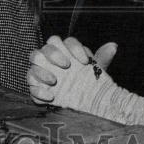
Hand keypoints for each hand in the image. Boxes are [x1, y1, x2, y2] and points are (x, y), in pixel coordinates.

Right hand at [26, 36, 143, 125]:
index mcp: (65, 50)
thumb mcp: (95, 72)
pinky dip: (38, 90)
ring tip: (54, 81)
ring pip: (34, 60)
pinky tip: (50, 96)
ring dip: (42, 70)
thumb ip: (101, 58)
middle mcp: (50, 57)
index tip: (86, 61)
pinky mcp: (35, 86)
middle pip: (46, 47)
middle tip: (66, 65)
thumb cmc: (85, 81)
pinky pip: (30, 84)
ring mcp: (41, 70)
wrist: (79, 102)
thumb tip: (113, 46)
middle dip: (54, 53)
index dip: (74, 48)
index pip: (66, 41)